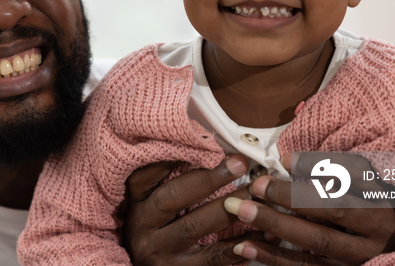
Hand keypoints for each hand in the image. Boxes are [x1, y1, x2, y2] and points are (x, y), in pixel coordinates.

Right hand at [123, 154, 263, 265]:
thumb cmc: (155, 233)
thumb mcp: (149, 209)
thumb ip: (166, 182)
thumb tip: (204, 149)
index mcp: (135, 203)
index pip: (146, 173)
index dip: (170, 155)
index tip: (202, 140)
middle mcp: (142, 225)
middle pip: (172, 196)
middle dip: (208, 178)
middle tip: (238, 164)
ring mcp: (159, 250)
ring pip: (193, 226)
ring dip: (228, 208)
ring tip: (254, 194)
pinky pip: (212, 256)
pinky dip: (238, 244)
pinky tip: (259, 232)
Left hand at [224, 153, 394, 264]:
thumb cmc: (383, 206)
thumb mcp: (376, 179)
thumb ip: (342, 162)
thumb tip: (293, 142)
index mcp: (386, 195)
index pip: (355, 175)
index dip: (319, 165)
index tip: (285, 159)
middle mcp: (378, 228)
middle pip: (333, 209)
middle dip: (291, 196)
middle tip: (257, 185)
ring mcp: (362, 255)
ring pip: (316, 240)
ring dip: (274, 226)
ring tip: (241, 210)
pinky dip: (272, 258)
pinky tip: (243, 246)